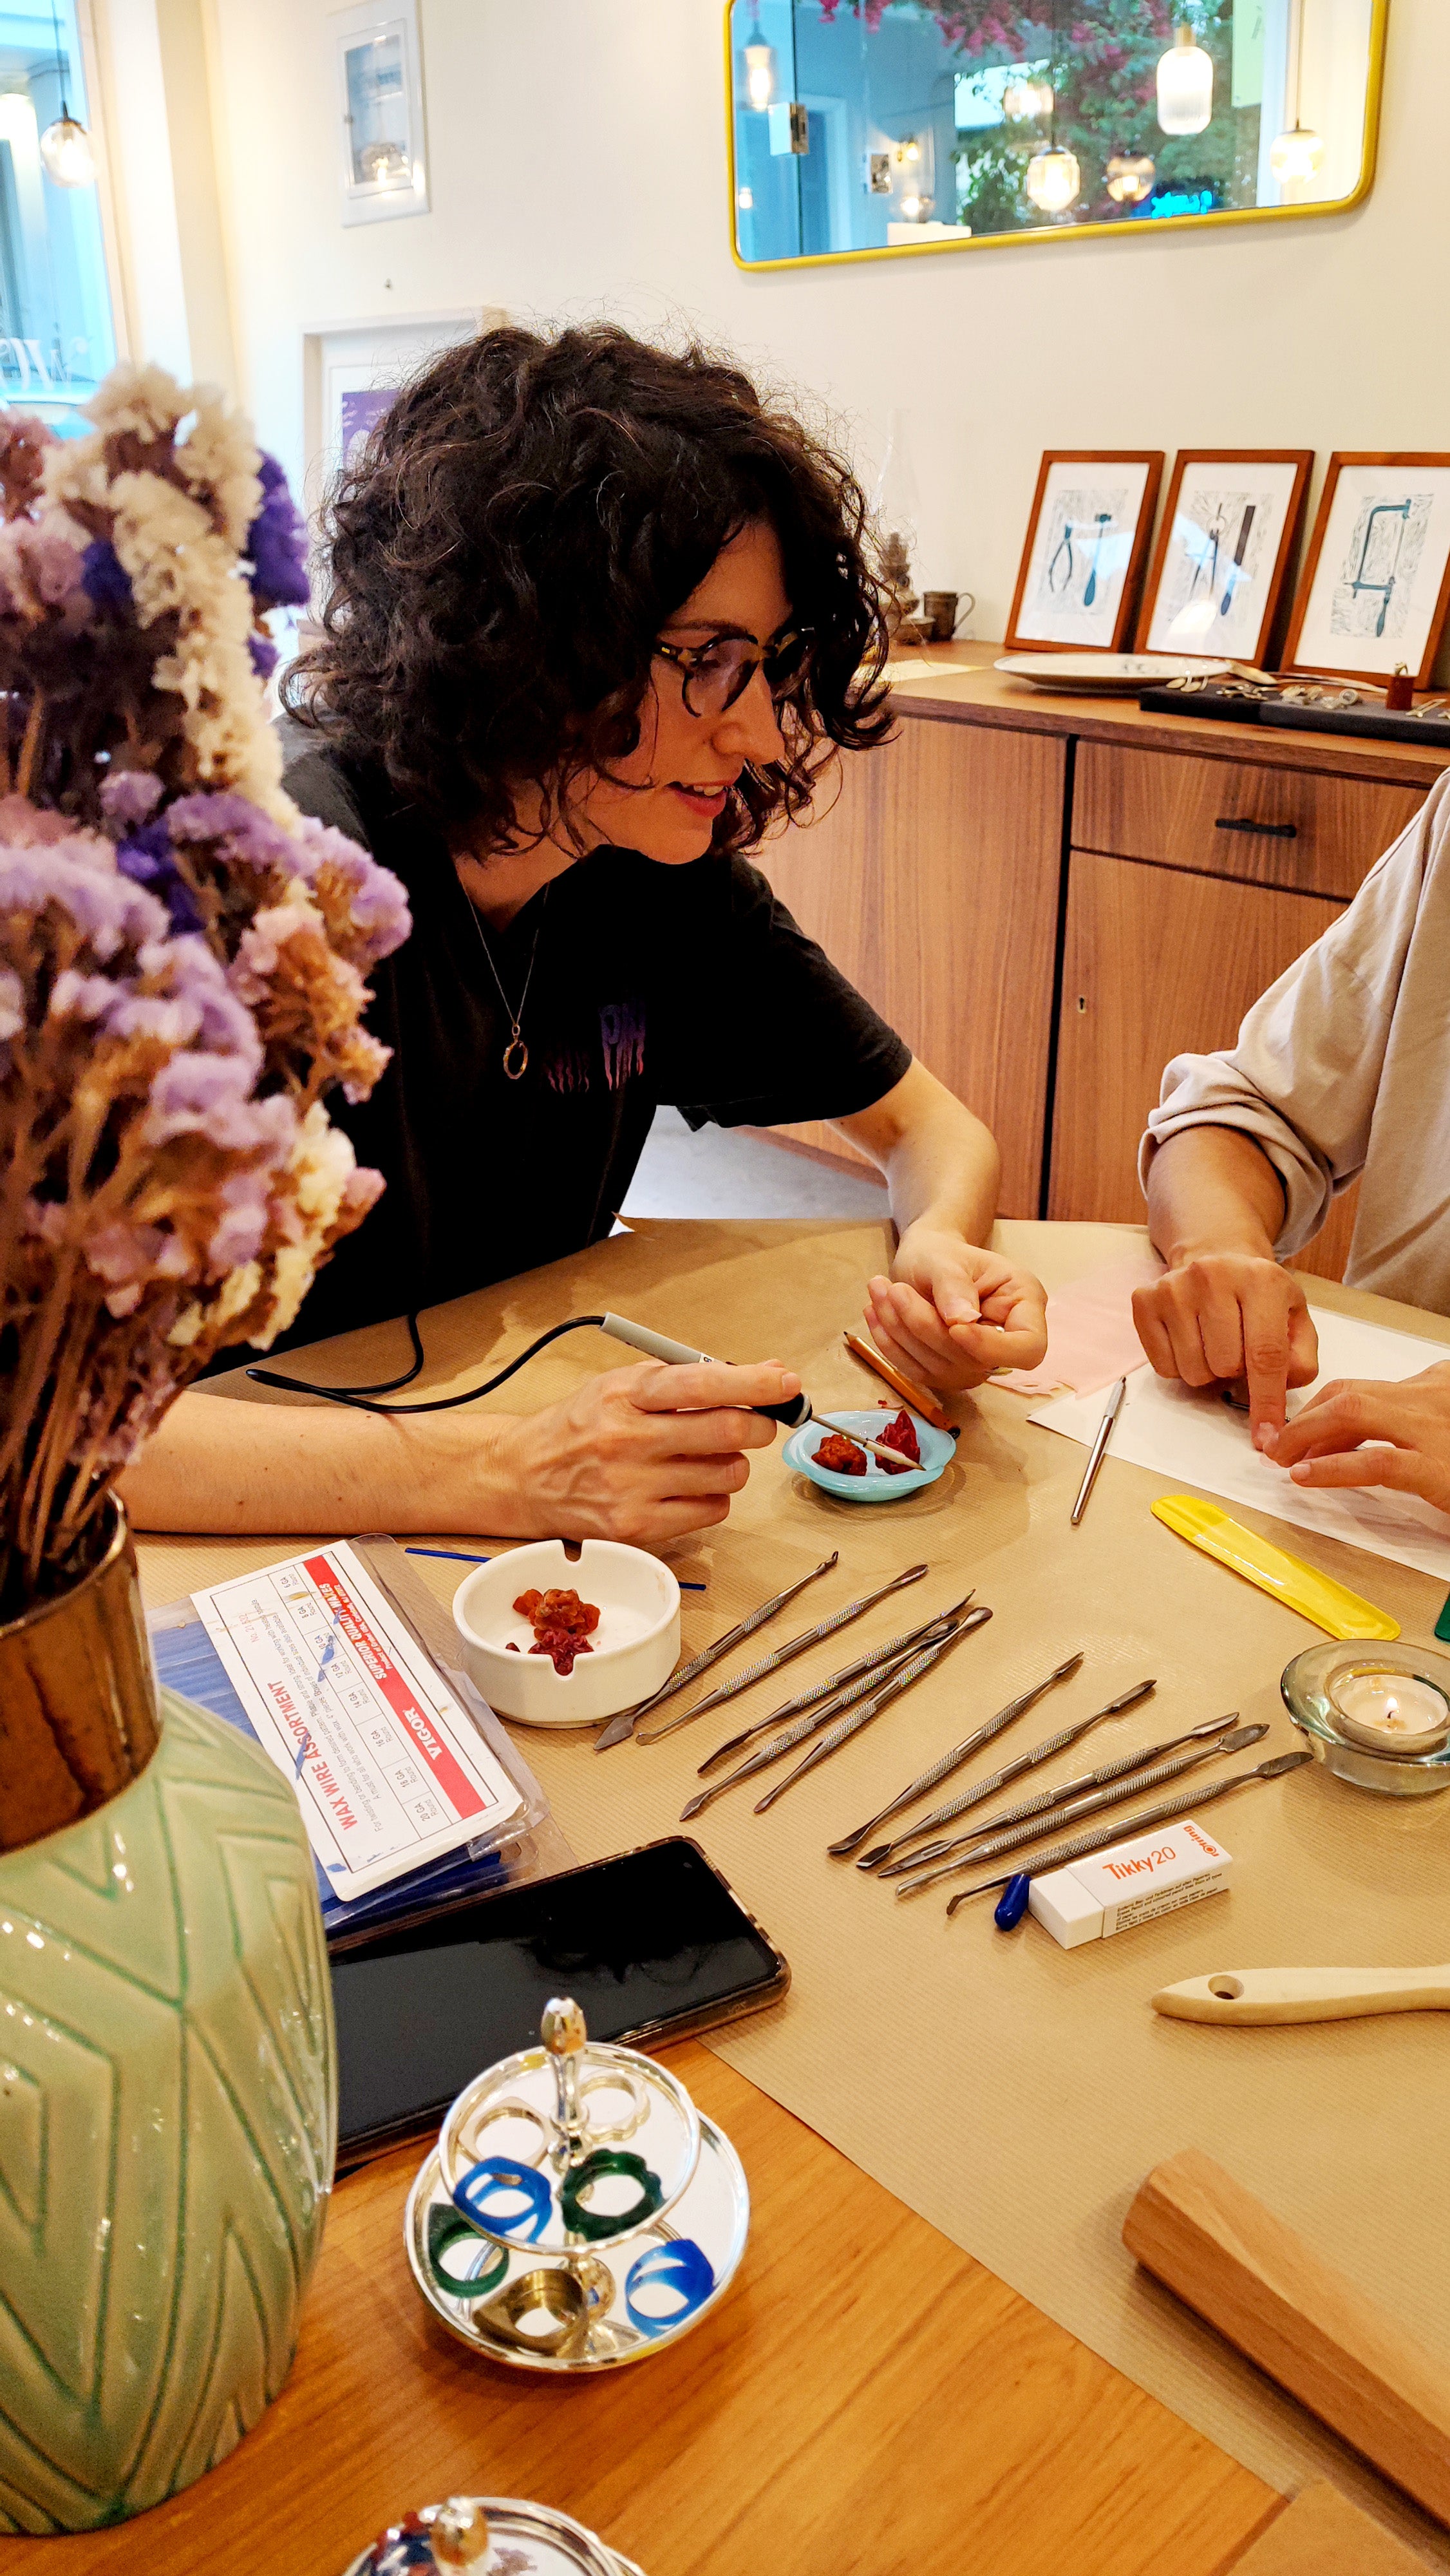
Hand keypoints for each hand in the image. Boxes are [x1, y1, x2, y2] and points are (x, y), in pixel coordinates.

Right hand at [499, 1358, 796, 1544]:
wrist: (523, 1476)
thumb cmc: (581, 1425)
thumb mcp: (624, 1385)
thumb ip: (692, 1377)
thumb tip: (767, 1375)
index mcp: (625, 1395)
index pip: (702, 1383)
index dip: (754, 1384)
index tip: (786, 1382)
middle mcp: (628, 1441)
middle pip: (726, 1433)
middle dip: (758, 1426)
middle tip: (758, 1423)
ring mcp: (631, 1489)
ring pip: (727, 1475)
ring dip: (733, 1463)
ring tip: (706, 1456)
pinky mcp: (636, 1529)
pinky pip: (711, 1513)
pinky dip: (715, 1497)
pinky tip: (690, 1486)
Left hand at [865, 1226, 1047, 1392]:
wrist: (924, 1260)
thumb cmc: (942, 1253)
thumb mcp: (946, 1257)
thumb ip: (954, 1286)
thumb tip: (961, 1322)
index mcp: (1024, 1305)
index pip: (1027, 1348)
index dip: (991, 1347)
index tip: (954, 1326)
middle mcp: (1006, 1339)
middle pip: (976, 1361)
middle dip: (927, 1328)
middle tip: (894, 1289)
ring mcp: (977, 1361)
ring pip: (943, 1370)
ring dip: (903, 1334)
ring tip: (878, 1290)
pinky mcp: (948, 1371)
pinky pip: (920, 1372)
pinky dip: (892, 1345)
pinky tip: (875, 1313)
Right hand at [1132, 1253, 1318, 1442]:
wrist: (1216, 1255)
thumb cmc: (1259, 1297)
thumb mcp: (1295, 1319)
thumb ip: (1300, 1360)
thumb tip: (1277, 1399)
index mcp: (1262, 1280)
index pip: (1265, 1355)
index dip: (1266, 1402)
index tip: (1267, 1438)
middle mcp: (1214, 1276)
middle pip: (1225, 1366)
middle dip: (1235, 1374)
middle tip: (1238, 1351)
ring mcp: (1174, 1286)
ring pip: (1192, 1371)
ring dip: (1207, 1372)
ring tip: (1214, 1345)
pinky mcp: (1144, 1300)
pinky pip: (1163, 1366)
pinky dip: (1180, 1366)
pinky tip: (1190, 1339)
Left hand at [1262, 1362, 1449, 1513]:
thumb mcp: (1443, 1428)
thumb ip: (1409, 1422)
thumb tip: (1346, 1439)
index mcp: (1435, 1385)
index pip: (1362, 1389)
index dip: (1319, 1412)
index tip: (1297, 1438)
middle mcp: (1434, 1396)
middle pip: (1350, 1395)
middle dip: (1305, 1419)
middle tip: (1278, 1449)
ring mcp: (1435, 1429)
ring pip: (1353, 1413)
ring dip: (1307, 1435)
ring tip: (1282, 1460)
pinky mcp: (1438, 1467)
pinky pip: (1374, 1462)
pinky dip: (1332, 1468)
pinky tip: (1306, 1477)